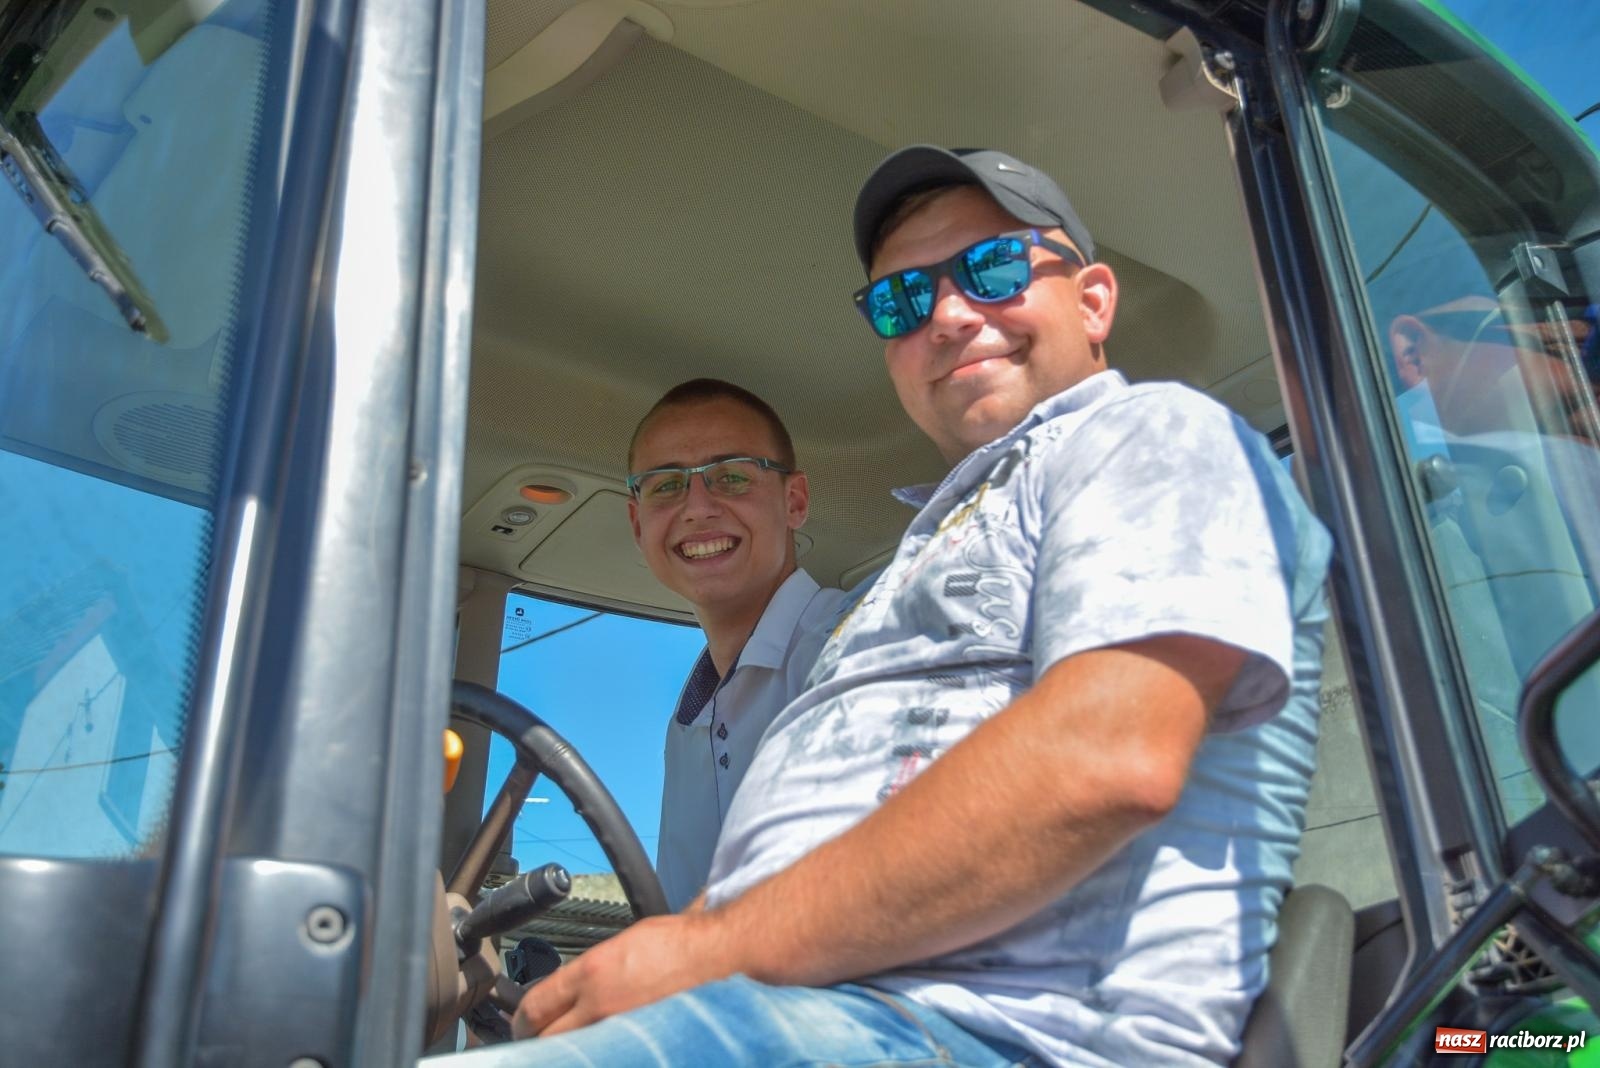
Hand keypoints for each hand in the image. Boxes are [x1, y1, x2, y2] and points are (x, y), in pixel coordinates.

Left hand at [510, 911, 735, 1038]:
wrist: (721, 956)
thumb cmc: (683, 943)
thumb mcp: (628, 940)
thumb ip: (595, 966)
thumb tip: (575, 985)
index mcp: (592, 971)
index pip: (536, 1005)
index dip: (522, 1021)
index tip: (522, 1025)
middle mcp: (600, 1003)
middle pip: (547, 1038)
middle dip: (537, 1043)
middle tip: (535, 1045)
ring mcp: (621, 1028)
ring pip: (574, 1053)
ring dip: (567, 1053)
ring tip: (568, 1053)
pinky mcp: (640, 1045)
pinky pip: (608, 1057)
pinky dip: (599, 1057)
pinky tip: (603, 1054)